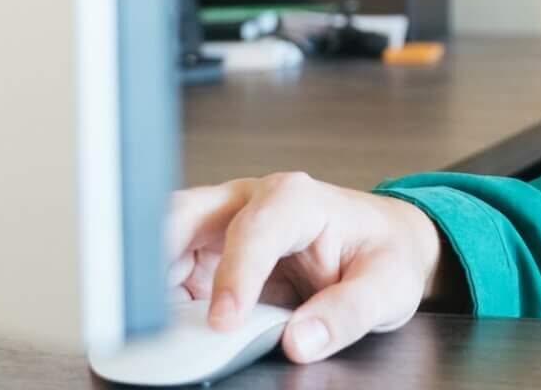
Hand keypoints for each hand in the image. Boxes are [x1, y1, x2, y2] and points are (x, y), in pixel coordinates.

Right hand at [163, 172, 444, 364]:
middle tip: (155, 312)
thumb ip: (348, 314)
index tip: (223, 321)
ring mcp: (225, 223)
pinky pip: (170, 267)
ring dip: (152, 277)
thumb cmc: (383, 253)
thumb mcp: (387, 286)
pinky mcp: (210, 251)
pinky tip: (165, 324)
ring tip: (153, 323)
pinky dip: (160, 294)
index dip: (234, 274)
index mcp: (296, 199)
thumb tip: (302, 341)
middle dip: (161, 256)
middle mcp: (251, 201)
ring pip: (166, 236)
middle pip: (188, 215)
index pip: (253, 230)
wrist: (383, 243)